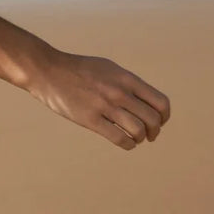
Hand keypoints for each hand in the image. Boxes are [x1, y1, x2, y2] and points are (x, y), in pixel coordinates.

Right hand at [21, 47, 170, 150]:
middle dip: (155, 132)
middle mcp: (119, 92)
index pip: (161, 103)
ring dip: (140, 138)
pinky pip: (119, 138)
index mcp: (126, 78)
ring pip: (138, 131)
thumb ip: (128, 83)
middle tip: (149, 135)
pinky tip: (125, 142)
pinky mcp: (90, 119)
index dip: (164, 117)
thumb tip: (147, 101)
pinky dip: (128, 144)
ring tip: (135, 138)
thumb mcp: (108, 68)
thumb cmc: (79, 70)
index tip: (159, 122)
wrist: (48, 70)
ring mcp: (104, 106)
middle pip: (153, 120)